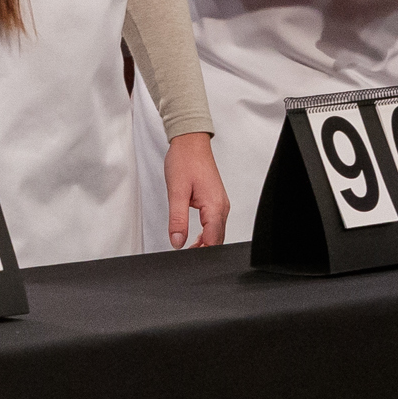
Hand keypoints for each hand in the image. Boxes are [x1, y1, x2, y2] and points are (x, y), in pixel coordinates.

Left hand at [164, 132, 228, 248]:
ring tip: (188, 247)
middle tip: (185, 254)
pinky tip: (195, 236)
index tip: (187, 256)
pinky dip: (206, 233)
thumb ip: (177, 220)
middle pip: (217, 238)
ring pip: (217, 232)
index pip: (213, 240)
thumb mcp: (176, 192)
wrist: (190, 142)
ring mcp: (220, 203)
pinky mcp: (216, 200)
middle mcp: (221, 206)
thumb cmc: (185, 160)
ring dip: (205, 242)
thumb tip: (177, 241)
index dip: (200, 252)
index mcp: (214, 206)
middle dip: (203, 250)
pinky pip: (215, 223)